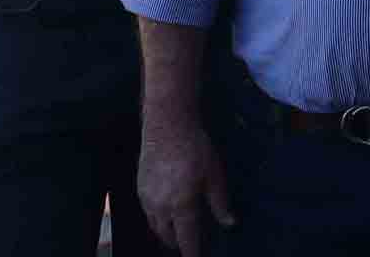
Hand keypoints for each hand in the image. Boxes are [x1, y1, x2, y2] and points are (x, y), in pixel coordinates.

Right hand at [137, 122, 234, 256]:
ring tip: (176, 232)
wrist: (167, 125)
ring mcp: (147, 198)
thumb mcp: (215, 175)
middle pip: (167, 236)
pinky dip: (157, 218)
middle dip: (178, 243)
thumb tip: (229, 223)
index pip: (187, 239)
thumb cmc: (195, 148)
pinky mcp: (140, 187)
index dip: (192, 253)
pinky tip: (165, 212)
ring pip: (155, 226)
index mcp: (182, 206)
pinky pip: (148, 212)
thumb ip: (220, 203)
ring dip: (166, 232)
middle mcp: (161, 207)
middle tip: (189, 244)